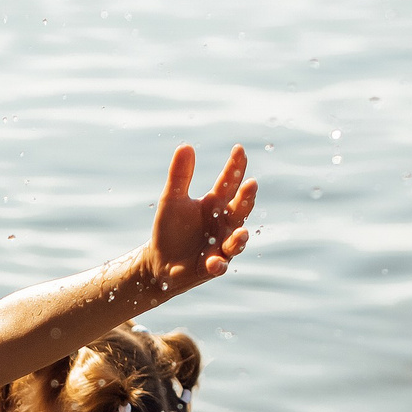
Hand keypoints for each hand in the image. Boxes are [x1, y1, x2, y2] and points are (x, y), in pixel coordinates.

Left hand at [141, 144, 256, 295]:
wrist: (159, 261)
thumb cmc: (169, 229)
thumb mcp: (171, 200)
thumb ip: (180, 176)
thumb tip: (185, 146)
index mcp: (215, 203)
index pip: (229, 182)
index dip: (235, 166)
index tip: (239, 149)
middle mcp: (224, 223)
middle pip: (240, 209)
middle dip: (247, 198)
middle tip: (252, 184)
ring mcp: (221, 245)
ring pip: (236, 241)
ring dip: (240, 238)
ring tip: (241, 233)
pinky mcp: (212, 266)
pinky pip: (220, 266)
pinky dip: (218, 264)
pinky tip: (213, 261)